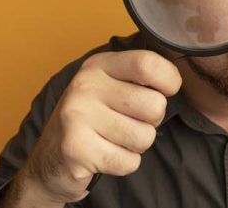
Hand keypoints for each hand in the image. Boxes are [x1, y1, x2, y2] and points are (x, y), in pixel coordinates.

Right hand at [19, 50, 181, 203]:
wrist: (50, 160)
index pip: (149, 64)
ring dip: (137, 144)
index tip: (166, 90)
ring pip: (145, 137)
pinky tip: (105, 154)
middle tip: (131, 121)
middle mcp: (86, 85)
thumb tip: (178, 77)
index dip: (169, 81)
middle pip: (154, 105)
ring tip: (114, 138)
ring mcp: (77, 116)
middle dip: (153, 121)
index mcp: (99, 64)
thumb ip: (140, 76)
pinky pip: (129, 161)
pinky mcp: (75, 148)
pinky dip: (124, 163)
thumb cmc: (92, 119)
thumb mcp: (110, 85)